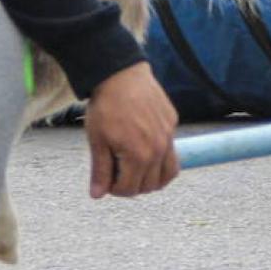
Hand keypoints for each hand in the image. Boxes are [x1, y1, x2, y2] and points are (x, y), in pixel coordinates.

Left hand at [84, 61, 178, 198]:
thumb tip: (98, 195)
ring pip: (169, 173)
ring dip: (153, 178)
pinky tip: (144, 148)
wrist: (120, 74)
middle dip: (133, 185)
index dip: (115, 189)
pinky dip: (160, 158)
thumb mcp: (97, 141)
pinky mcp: (172, 123)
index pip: (130, 189)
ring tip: (136, 169)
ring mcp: (168, 136)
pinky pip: (172, 151)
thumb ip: (101, 170)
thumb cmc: (106, 106)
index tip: (107, 180)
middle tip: (118, 173)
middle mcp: (159, 149)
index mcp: (138, 156)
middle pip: (150, 186)